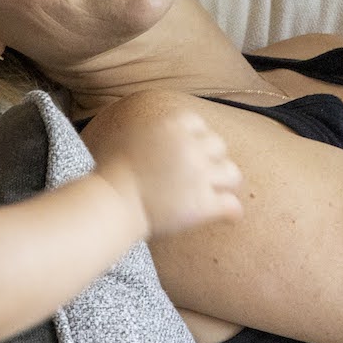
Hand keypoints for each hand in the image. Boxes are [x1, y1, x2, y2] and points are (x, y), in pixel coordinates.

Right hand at [85, 92, 243, 237]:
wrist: (110, 203)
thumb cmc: (112, 172)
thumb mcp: (130, 134)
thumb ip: (153, 127)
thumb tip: (169, 130)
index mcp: (172, 125)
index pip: (199, 125)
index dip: (195, 140)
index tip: (187, 153)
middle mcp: (190, 146)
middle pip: (218, 146)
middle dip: (210, 160)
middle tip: (199, 175)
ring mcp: (199, 175)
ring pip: (232, 173)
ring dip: (223, 183)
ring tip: (214, 193)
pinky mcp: (203, 204)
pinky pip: (231, 205)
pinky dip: (230, 212)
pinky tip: (226, 217)